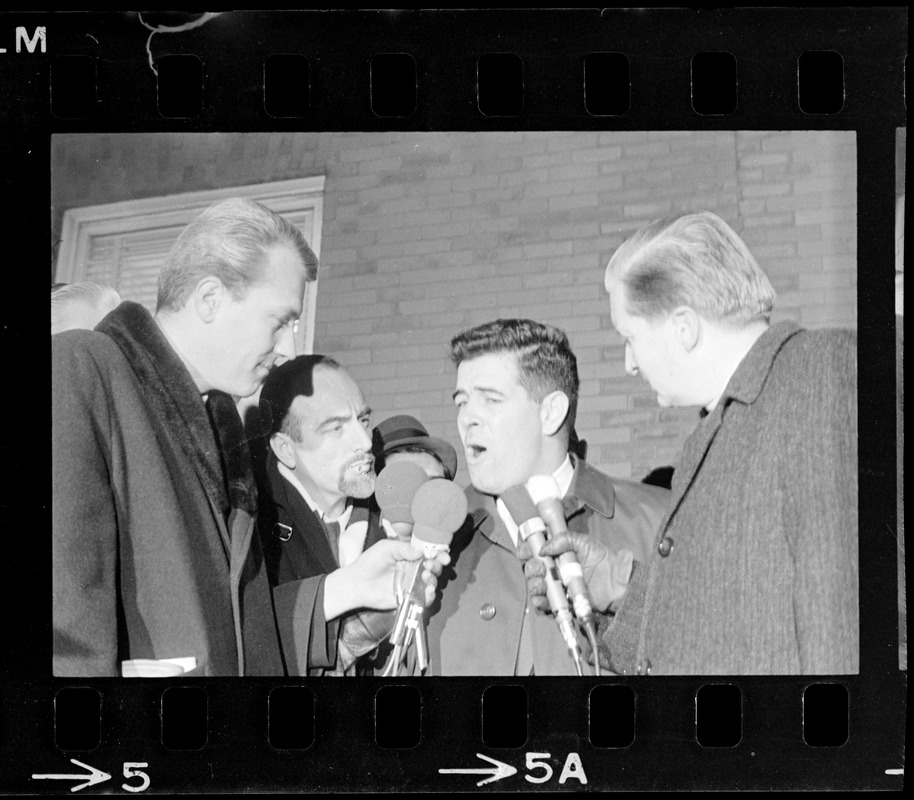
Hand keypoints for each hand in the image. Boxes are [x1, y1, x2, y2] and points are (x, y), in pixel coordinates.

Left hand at [324, 539, 449, 619]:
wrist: (356, 583)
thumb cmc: (369, 562)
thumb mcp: (386, 548)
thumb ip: (403, 548)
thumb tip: (421, 552)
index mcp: (410, 556)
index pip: (430, 554)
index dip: (439, 554)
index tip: (443, 555)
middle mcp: (414, 570)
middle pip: (434, 568)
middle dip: (437, 565)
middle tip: (431, 564)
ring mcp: (412, 584)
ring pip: (432, 582)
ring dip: (434, 579)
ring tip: (426, 576)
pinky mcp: (408, 598)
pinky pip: (424, 598)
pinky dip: (430, 595)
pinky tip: (428, 590)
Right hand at [519, 534, 633, 613]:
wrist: (616, 581)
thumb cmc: (600, 557)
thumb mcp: (582, 541)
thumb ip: (563, 539)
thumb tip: (543, 548)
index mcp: (554, 552)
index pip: (532, 549)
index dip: (526, 549)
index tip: (527, 550)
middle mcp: (551, 568)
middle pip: (529, 568)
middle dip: (530, 568)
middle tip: (540, 568)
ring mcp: (554, 585)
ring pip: (533, 586)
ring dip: (533, 584)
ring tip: (543, 583)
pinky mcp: (560, 601)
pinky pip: (543, 603)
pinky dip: (540, 601)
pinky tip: (543, 598)